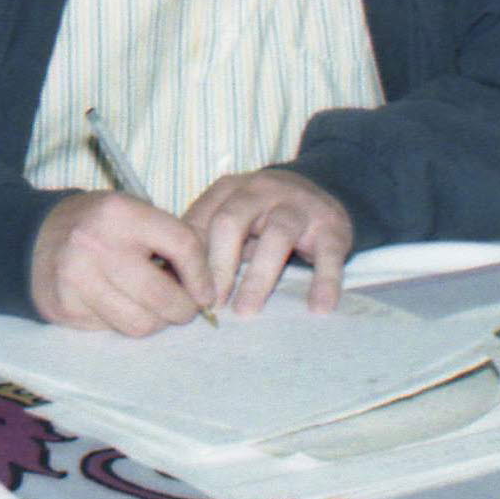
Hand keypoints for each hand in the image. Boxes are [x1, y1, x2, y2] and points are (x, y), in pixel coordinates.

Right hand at [29, 191, 218, 336]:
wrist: (31, 238)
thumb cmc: (95, 226)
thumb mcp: (129, 212)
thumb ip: (166, 236)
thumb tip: (209, 277)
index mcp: (120, 213)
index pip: (182, 245)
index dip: (203, 274)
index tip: (206, 291)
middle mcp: (97, 245)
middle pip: (163, 296)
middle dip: (184, 310)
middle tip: (186, 309)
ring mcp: (78, 280)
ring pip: (141, 323)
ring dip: (157, 322)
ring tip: (155, 310)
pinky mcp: (66, 309)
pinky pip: (113, 330)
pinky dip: (125, 322)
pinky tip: (121, 307)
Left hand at [184, 168, 351, 317]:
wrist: (325, 188)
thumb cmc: (265, 214)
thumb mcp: (232, 217)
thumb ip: (205, 240)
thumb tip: (167, 279)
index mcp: (229, 189)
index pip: (201, 220)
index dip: (190, 259)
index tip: (185, 295)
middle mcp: (261, 190)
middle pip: (231, 221)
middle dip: (218, 265)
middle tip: (211, 305)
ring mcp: (298, 205)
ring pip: (276, 235)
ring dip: (259, 276)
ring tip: (247, 311)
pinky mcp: (332, 225)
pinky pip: (328, 254)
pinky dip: (324, 281)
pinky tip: (318, 308)